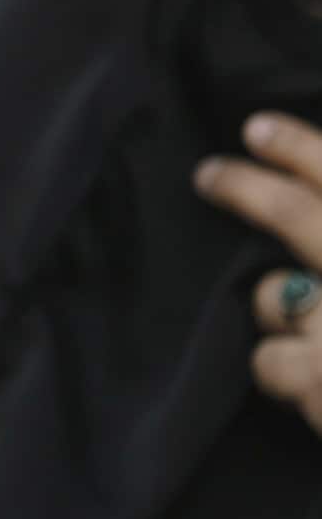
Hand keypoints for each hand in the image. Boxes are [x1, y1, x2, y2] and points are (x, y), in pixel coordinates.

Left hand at [195, 111, 321, 434]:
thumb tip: (306, 232)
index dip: (300, 148)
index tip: (256, 128)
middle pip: (298, 215)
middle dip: (245, 187)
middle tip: (209, 174)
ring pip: (272, 298)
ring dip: (282, 313)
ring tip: (319, 338)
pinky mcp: (321, 381)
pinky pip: (268, 363)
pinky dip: (288, 375)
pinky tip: (320, 390)